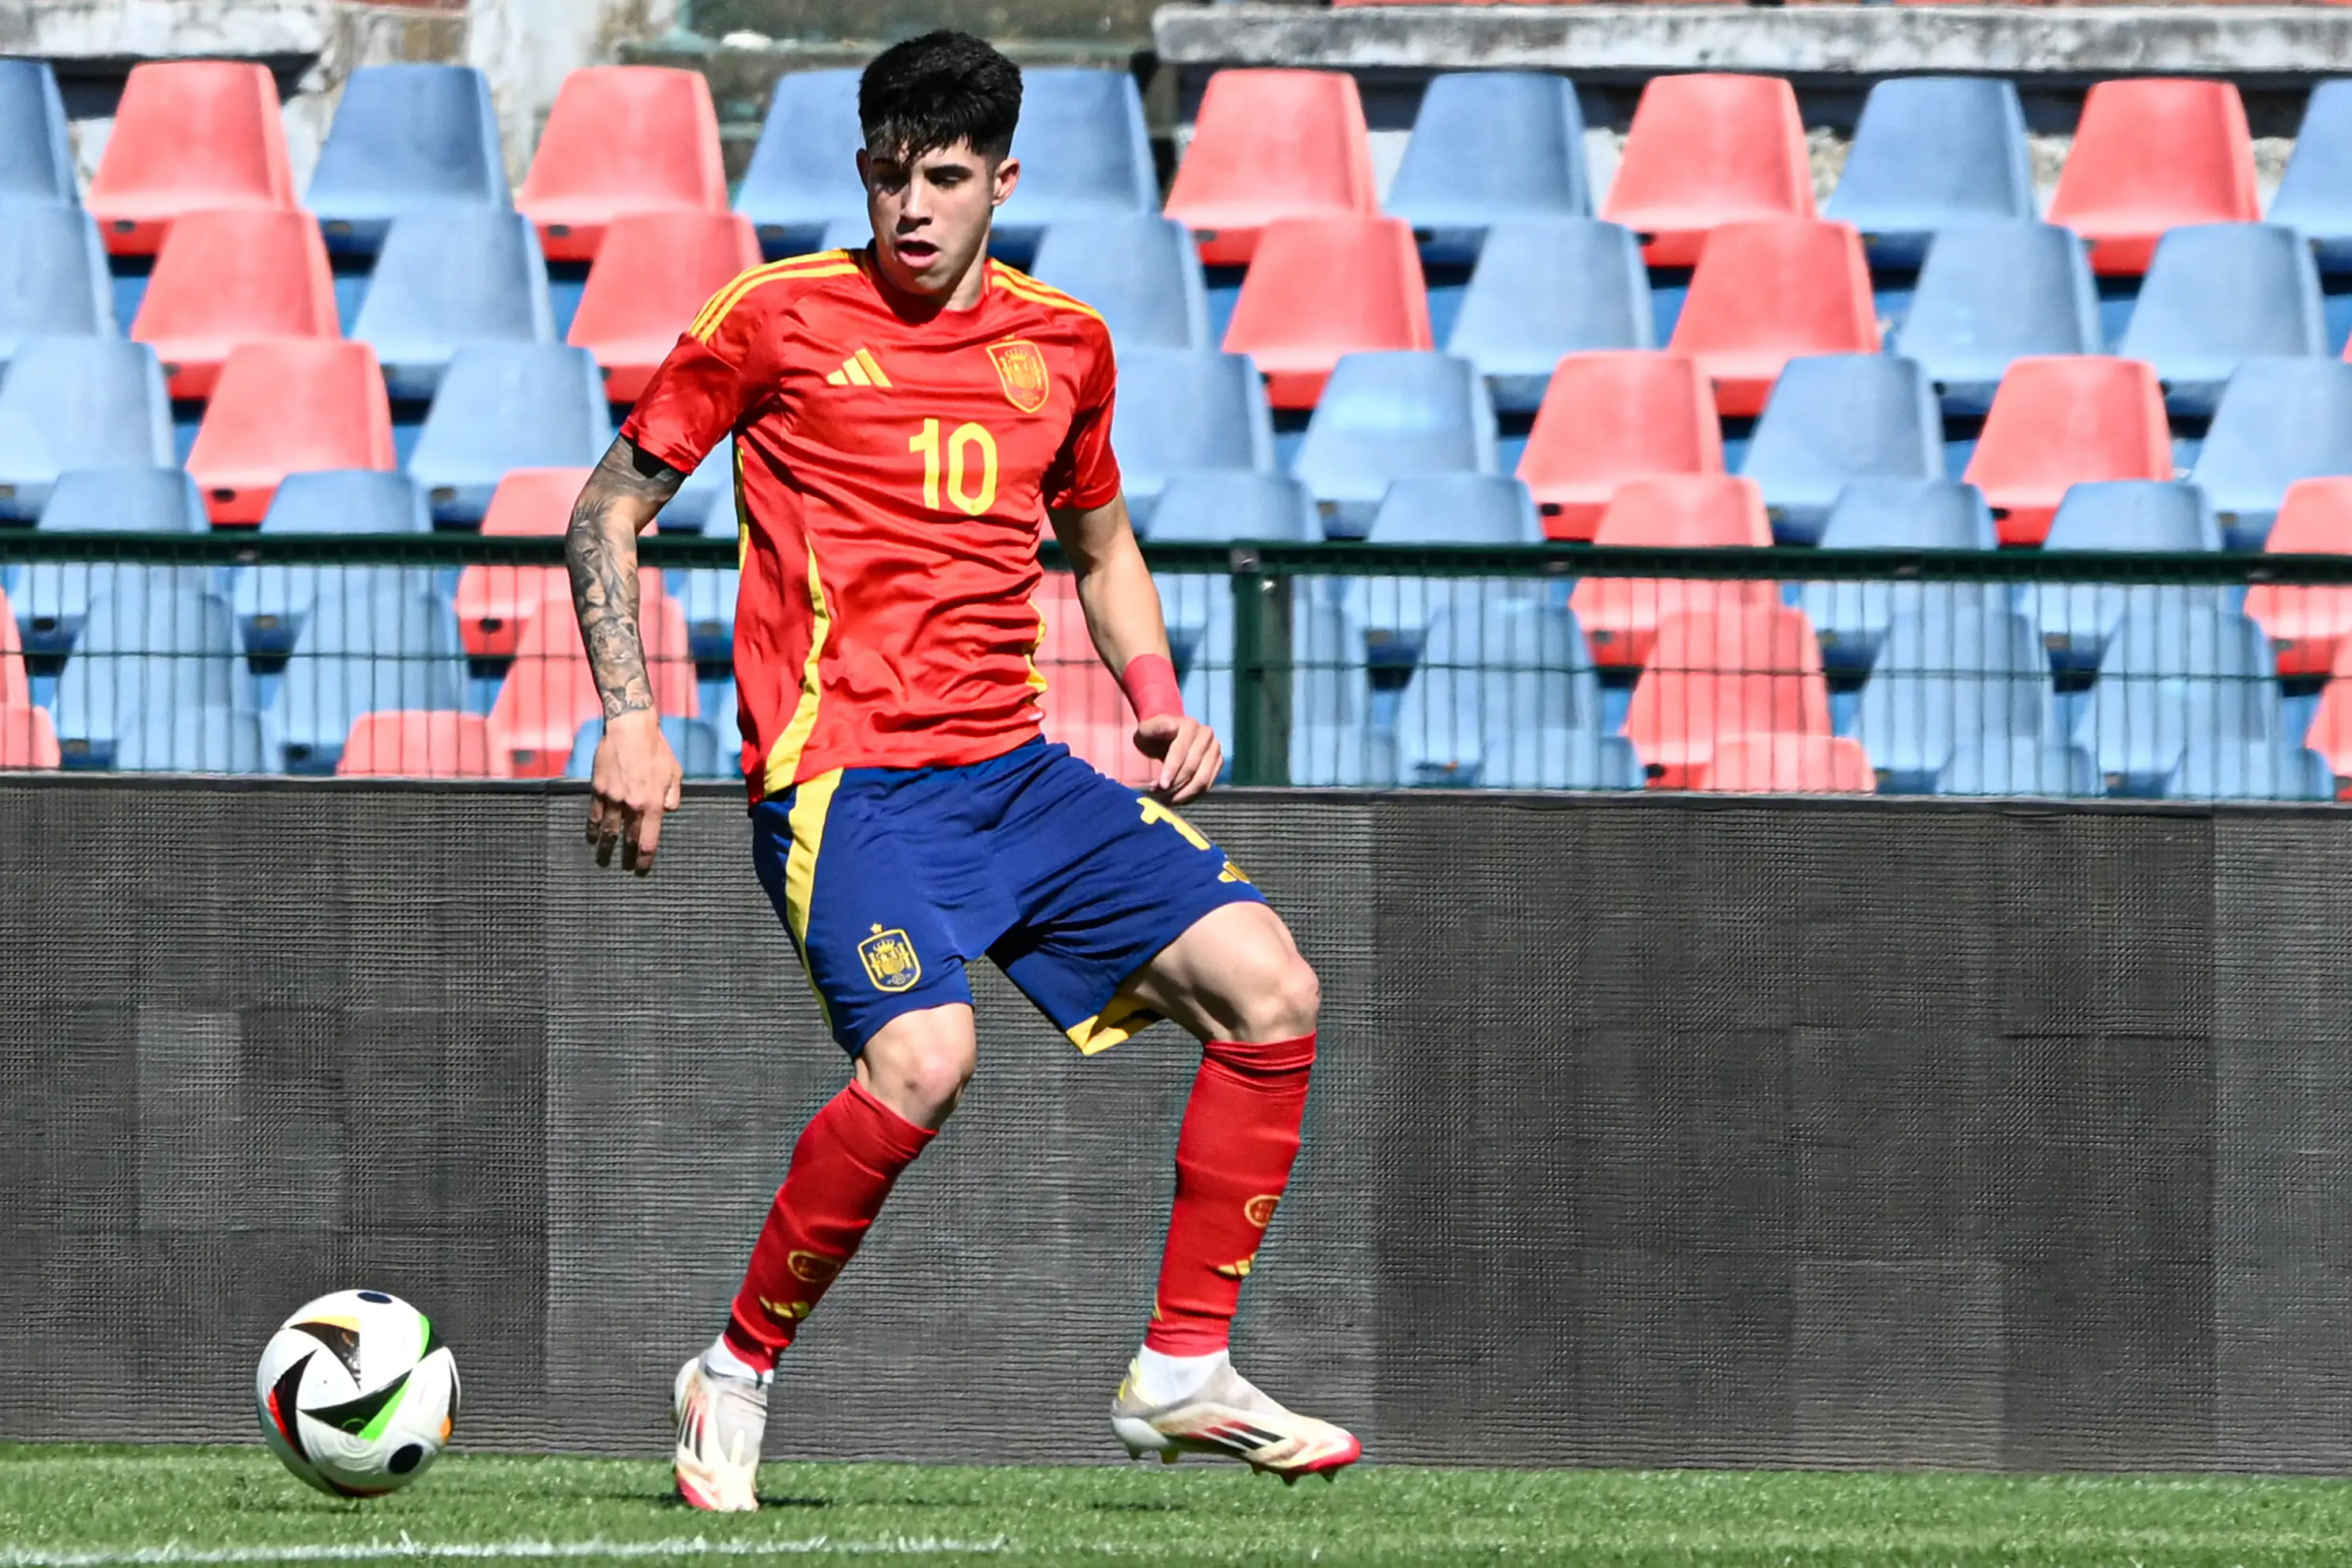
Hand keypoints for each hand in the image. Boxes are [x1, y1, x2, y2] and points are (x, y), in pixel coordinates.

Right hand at [586, 708, 682, 875]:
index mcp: (652, 803)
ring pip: (609, 829)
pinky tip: (593, 835)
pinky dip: (594, 827)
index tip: (641, 867)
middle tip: (625, 866)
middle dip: (627, 854)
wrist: (629, 729)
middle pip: (627, 837)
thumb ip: (672, 796)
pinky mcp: (598, 789)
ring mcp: (613, 798)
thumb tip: (667, 812)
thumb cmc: (656, 749)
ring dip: (607, 845)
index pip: (648, 839)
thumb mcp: (674, 772)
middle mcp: (631, 805)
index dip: (644, 857)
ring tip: (604, 856)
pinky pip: (595, 814)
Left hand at [1134, 713, 1220, 803]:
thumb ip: (1155, 727)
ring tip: (1167, 799)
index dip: (1171, 769)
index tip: (1161, 785)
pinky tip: (1176, 798)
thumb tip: (1172, 727)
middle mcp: (1207, 735)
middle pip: (1192, 767)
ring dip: (1184, 793)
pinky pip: (1208, 785)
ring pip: (1203, 779)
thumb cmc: (1154, 737)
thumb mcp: (1147, 730)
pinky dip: (1192, 795)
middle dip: (1175, 784)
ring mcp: (1215, 749)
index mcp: (1190, 725)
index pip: (1180, 751)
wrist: (1166, 740)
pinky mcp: (1218, 763)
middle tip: (1159, 795)